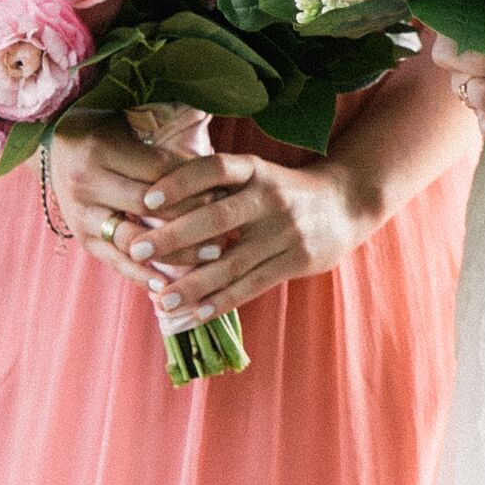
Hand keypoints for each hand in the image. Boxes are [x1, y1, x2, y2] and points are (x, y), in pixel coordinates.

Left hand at [93, 127, 395, 333]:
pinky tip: (195, 315)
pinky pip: (252, 286)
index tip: (146, 200)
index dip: (179, 183)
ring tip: (161, 301)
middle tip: (138, 249)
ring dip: (193, 284)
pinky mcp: (296, 261)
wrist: (346, 204)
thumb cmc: (283, 191)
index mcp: (255, 170)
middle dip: (174, 236)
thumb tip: (153, 203)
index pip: (213, 169)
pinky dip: (221, 302)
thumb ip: (216, 185)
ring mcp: (286, 232)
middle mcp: (271, 198)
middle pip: (217, 218)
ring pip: (231, 262)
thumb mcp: (256, 174)